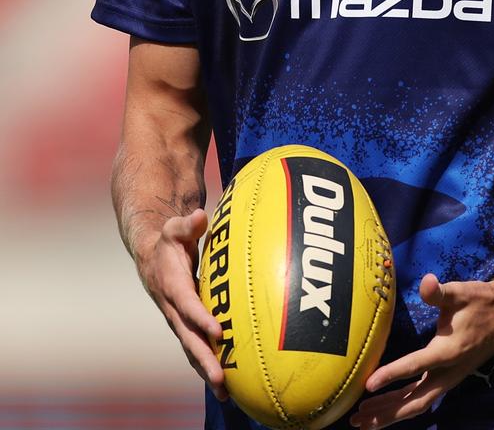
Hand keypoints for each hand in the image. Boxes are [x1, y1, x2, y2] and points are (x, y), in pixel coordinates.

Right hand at [137, 208, 228, 401]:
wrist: (151, 257)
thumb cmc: (170, 241)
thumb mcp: (176, 229)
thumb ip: (188, 225)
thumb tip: (200, 215)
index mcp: (173, 287)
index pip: (188, 305)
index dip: (202, 318)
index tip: (219, 331)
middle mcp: (174, 309)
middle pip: (189, 338)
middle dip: (205, 359)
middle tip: (222, 379)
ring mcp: (178, 321)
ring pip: (192, 349)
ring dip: (207, 371)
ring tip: (226, 394)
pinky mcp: (185, 326)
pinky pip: (196, 348)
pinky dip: (208, 366)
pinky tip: (226, 385)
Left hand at [350, 270, 493, 428]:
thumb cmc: (481, 302)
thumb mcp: (461, 292)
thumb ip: (440, 292)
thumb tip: (427, 282)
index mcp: (449, 351)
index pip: (416, 365)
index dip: (391, 374)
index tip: (369, 384)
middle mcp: (449, 372)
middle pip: (415, 401)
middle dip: (386, 411)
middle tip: (356, 419)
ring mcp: (449, 378)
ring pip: (417, 404)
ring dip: (391, 414)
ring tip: (362, 420)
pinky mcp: (448, 378)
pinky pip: (423, 399)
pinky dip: (402, 406)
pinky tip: (386, 408)